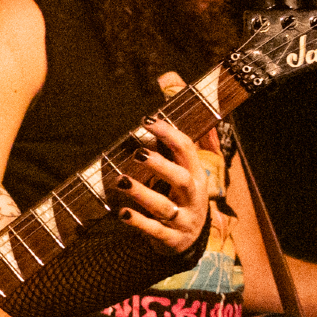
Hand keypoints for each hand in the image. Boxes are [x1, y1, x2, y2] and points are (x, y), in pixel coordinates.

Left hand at [115, 73, 221, 254]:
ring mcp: (184, 220)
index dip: (169, 135)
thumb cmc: (180, 192)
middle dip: (161, 165)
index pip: (187, 150)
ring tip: (120, 181)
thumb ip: (172, 124)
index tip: (148, 122)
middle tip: (138, 152)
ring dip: (142, 193)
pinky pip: (155, 231)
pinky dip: (139, 223)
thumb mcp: (182, 162)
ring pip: (164, 206)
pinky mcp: (171, 239)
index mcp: (195, 174)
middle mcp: (193, 196)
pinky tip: (122, 214)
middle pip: (181, 179)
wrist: (190, 240)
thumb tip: (168, 76)